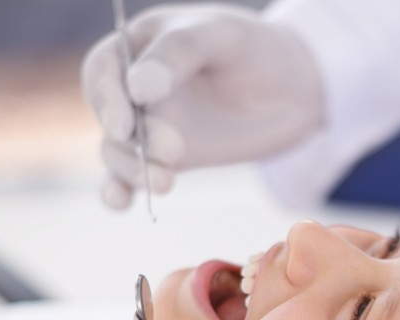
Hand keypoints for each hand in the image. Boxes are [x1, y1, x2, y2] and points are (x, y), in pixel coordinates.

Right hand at [81, 4, 322, 208]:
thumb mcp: (223, 36)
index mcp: (140, 43)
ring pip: (117, 149)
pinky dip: (119, 190)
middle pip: (109, 114)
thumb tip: (138, 88)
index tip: (126, 125)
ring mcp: (149, 124)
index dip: (108, 98)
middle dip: (133, 138)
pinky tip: (121, 203)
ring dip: (131, 170)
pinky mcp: (165, 157)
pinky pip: (130, 176)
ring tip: (165, 182)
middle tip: (174, 150)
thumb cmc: (257, 50)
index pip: (104, 69)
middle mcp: (135, 85)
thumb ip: (179, 52)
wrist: (295, 90)